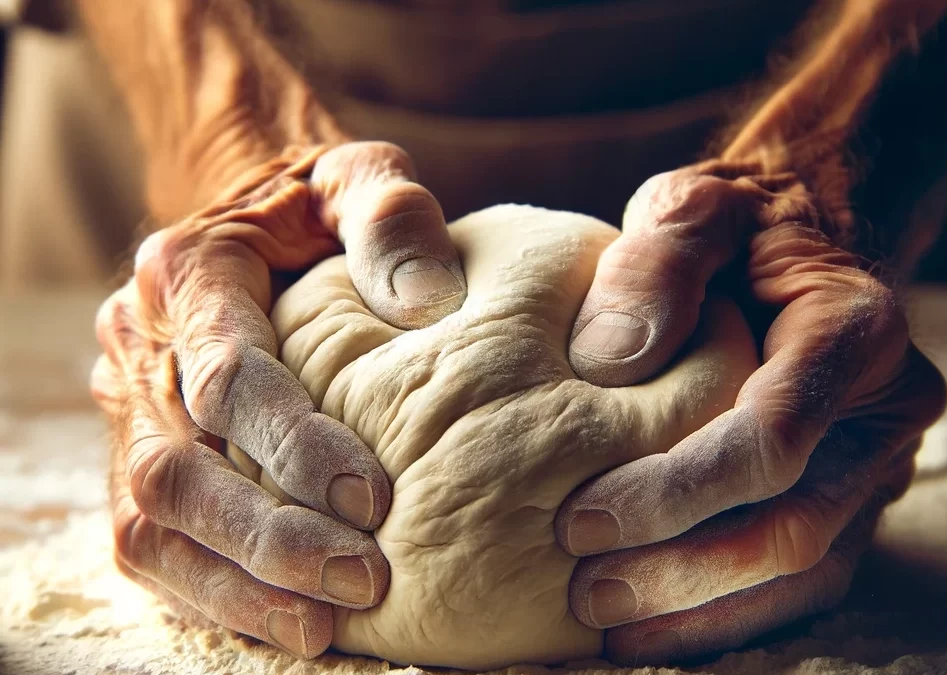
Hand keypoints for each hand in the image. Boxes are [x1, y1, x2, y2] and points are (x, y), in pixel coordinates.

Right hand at [91, 141, 466, 657]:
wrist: (257, 218)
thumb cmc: (318, 206)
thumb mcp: (359, 179)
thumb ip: (391, 217)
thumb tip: (425, 303)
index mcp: (187, 272)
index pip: (226, 373)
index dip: (294, 442)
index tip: (374, 498)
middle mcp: (142, 345)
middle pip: (178, 464)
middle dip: (269, 533)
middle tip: (364, 578)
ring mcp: (130, 409)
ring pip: (152, 517)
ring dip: (237, 579)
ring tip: (324, 624)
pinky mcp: (141, 456)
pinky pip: (150, 541)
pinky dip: (210, 590)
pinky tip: (285, 619)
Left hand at [559, 163, 946, 663]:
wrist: (791, 244)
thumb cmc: (733, 228)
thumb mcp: (691, 207)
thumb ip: (658, 260)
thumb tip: (610, 362)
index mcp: (854, 332)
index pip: (773, 436)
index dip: (676, 489)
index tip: (580, 516)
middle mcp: (880, 411)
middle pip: (793, 524)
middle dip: (684, 569)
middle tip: (586, 590)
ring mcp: (870, 464)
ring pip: (804, 569)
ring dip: (704, 609)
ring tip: (609, 624)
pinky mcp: (845, 499)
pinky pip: (801, 577)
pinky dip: (731, 610)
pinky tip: (656, 623)